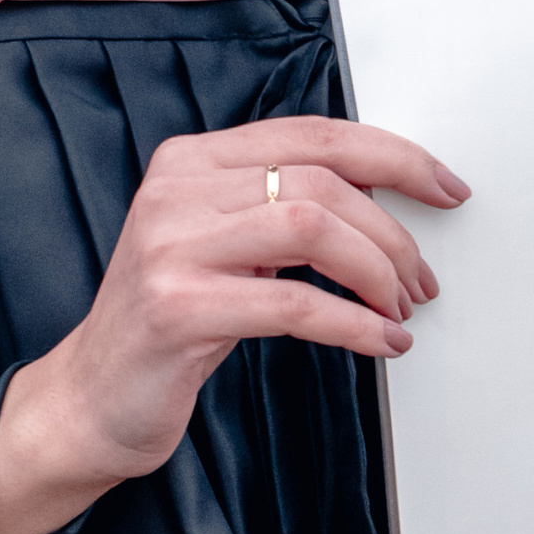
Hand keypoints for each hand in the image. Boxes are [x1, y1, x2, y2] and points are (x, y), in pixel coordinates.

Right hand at [0, 116, 466, 533]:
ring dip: (377, 272)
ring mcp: (171, 245)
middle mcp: (177, 189)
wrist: (91, 399)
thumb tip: (383, 201)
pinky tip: (380, 342)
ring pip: (313, 227)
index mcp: (191, 160)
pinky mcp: (177, 307)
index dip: (392, 156)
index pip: (313, 133)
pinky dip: (354, 324)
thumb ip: (280, 208)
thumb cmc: (168, 322)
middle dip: (392, 232)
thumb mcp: (222, 246)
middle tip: (419, 278)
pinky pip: (294, 305)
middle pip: (322, 181)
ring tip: (398, 308)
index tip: (442, 185)